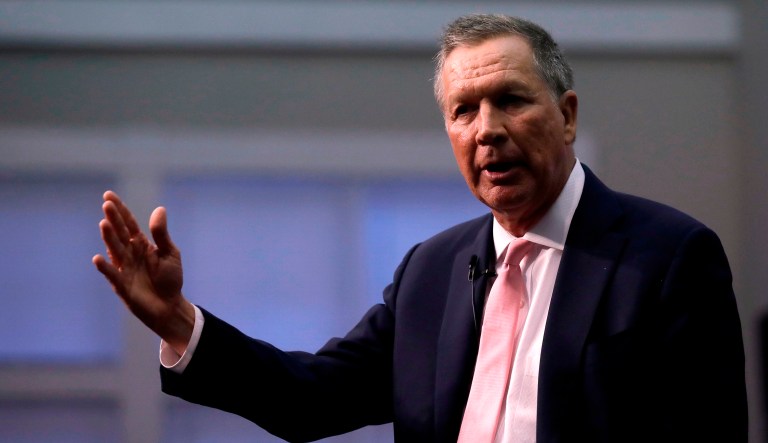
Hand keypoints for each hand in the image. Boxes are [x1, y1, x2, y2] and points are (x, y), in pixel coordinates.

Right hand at [93, 191, 193, 353]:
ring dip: (109, 238)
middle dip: (113, 219)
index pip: (128, 223)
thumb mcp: (170, 253)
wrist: (169, 305)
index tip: (108, 195)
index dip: (119, 210)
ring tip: (104, 223)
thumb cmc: (169, 279)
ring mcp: (124, 268)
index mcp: (141, 244)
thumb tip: (159, 209)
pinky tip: (98, 258)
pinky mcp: (122, 285)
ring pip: (115, 250)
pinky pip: (112, 274)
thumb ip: (161, 234)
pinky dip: (105, 267)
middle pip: (119, 233)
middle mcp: (129, 253)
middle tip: (106, 205)